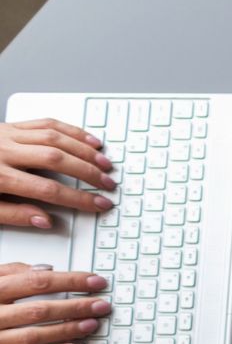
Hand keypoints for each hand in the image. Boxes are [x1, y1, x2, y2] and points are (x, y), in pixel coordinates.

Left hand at [0, 120, 115, 229]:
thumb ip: (13, 214)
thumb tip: (45, 220)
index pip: (47, 190)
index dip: (78, 200)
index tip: (98, 205)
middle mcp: (4, 151)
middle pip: (56, 160)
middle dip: (88, 173)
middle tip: (108, 184)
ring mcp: (7, 134)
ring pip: (55, 138)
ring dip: (84, 150)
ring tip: (104, 163)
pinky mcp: (9, 125)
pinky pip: (45, 123)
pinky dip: (71, 130)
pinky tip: (88, 139)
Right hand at [0, 264, 110, 343]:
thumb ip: (9, 272)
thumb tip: (46, 269)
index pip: (36, 281)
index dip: (70, 280)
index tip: (96, 281)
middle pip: (40, 309)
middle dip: (76, 306)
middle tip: (102, 304)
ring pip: (34, 335)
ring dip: (67, 330)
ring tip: (92, 324)